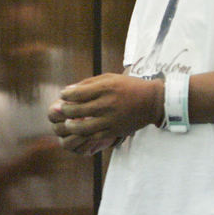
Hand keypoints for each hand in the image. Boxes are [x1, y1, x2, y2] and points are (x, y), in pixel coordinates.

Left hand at [48, 74, 163, 152]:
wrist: (151, 101)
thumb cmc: (128, 86)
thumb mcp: (109, 78)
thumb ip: (88, 84)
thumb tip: (68, 91)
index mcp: (105, 88)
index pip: (77, 94)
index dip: (66, 95)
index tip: (63, 95)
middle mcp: (107, 104)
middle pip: (77, 110)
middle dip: (65, 110)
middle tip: (61, 110)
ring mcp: (111, 119)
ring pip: (83, 128)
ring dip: (72, 126)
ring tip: (68, 123)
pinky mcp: (115, 131)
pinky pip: (95, 136)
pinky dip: (84, 135)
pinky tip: (80, 131)